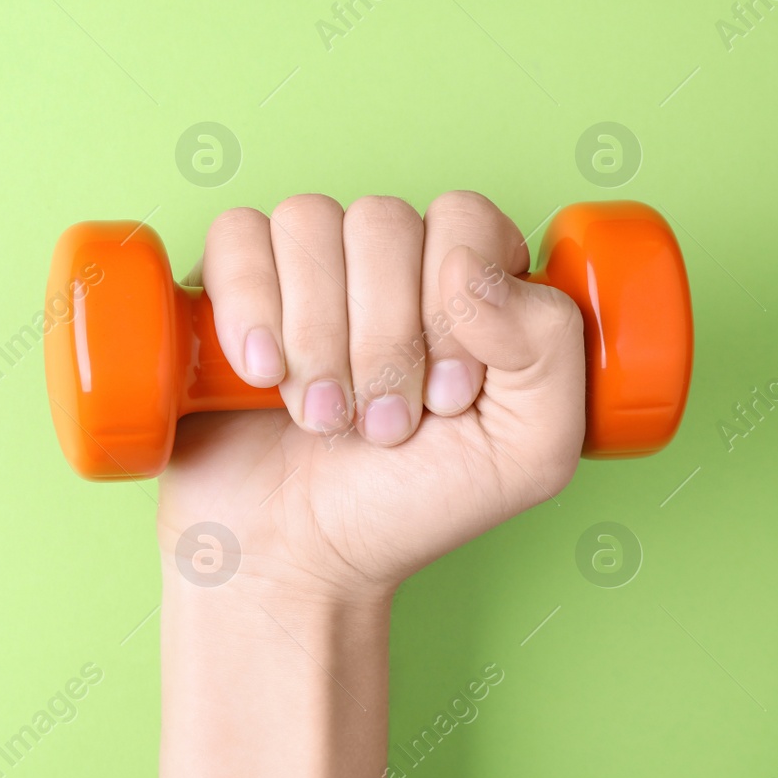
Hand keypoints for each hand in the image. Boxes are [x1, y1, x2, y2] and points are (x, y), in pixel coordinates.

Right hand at [158, 191, 586, 601]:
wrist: (293, 558)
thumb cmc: (406, 508)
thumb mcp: (528, 452)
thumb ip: (550, 347)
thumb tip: (470, 265)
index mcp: (464, 284)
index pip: (464, 220)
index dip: (453, 305)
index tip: (445, 395)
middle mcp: (384, 262)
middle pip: (383, 220)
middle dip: (382, 338)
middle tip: (381, 425)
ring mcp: (302, 269)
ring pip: (307, 222)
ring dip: (316, 334)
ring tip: (319, 417)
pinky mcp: (227, 286)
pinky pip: (236, 236)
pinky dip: (250, 304)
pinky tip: (261, 373)